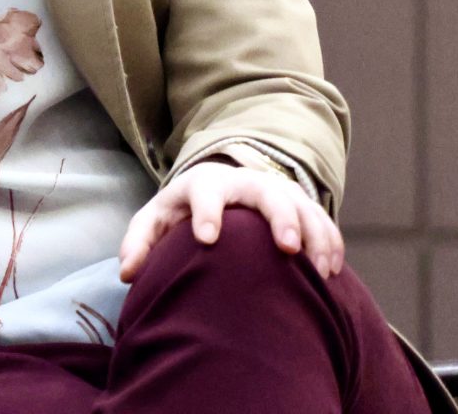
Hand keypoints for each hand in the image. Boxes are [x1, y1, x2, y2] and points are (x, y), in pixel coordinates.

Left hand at [118, 160, 342, 281]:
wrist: (218, 187)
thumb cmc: (182, 210)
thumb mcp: (157, 220)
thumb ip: (140, 243)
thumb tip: (127, 274)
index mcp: (204, 184)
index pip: (205, 192)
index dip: (206, 213)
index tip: (206, 239)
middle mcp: (244, 183)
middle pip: (267, 194)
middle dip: (280, 218)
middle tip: (288, 248)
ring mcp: (277, 190)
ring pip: (303, 206)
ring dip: (315, 235)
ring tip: (319, 270)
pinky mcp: (300, 204)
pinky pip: (322, 220)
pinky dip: (330, 243)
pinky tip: (331, 272)